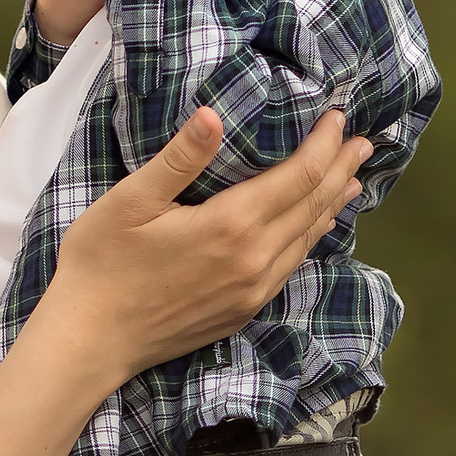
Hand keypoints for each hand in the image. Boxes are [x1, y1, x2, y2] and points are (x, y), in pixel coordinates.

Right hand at [46, 104, 369, 384]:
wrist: (91, 341)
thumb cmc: (101, 264)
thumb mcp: (131, 200)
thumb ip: (179, 157)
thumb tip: (213, 114)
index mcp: (231, 226)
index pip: (298, 176)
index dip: (324, 145)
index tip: (339, 118)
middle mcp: (254, 261)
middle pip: (313, 206)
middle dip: (340, 169)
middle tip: (365, 143)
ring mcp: (252, 292)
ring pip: (308, 240)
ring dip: (332, 205)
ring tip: (352, 179)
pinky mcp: (242, 312)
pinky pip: (291, 266)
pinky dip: (311, 238)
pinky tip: (313, 228)